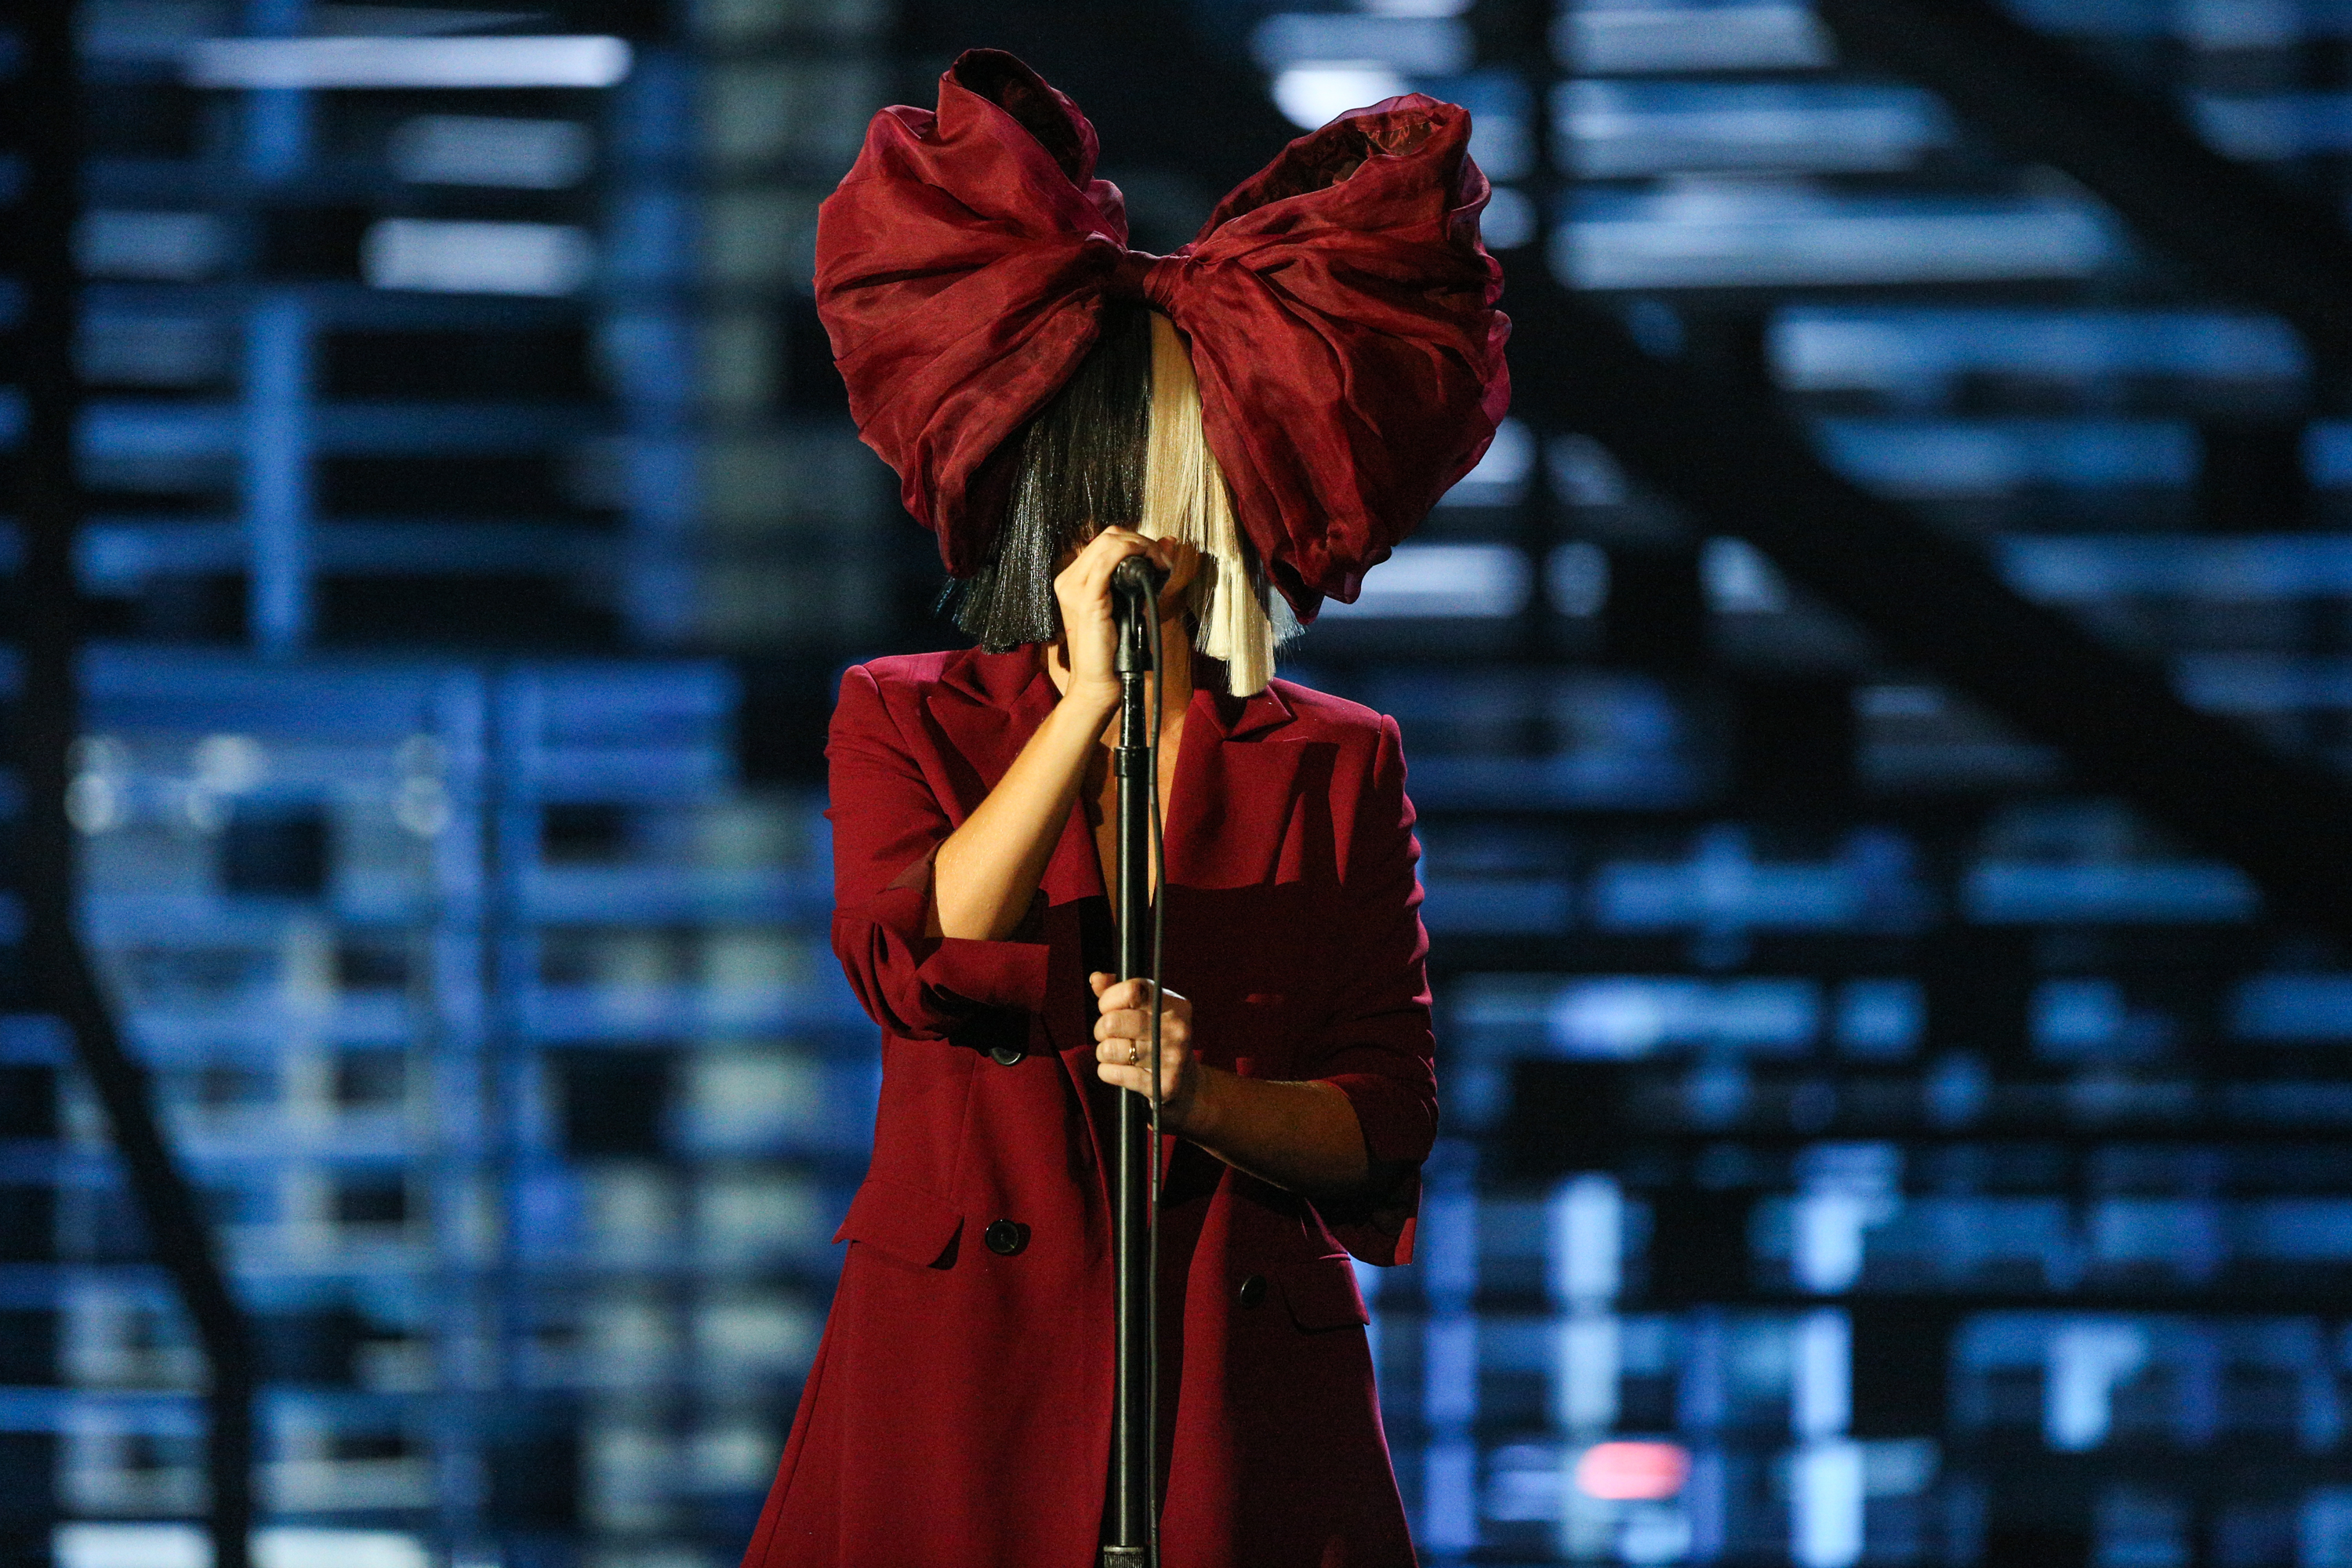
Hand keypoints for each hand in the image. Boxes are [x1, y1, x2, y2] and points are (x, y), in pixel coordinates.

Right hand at [1051, 529, 1197, 706]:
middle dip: (1141, 540)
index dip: (1135, 541)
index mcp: (1074, 579)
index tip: (1158, 557)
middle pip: (1107, 536)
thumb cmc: (1112, 648)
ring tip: (1160, 563)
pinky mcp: (1086, 599)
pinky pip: (1106, 561)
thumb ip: (1140, 575)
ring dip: (1141, 545)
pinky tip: (1149, 563)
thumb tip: (1168, 544)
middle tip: (1163, 559)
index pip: (1105, 541)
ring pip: (1108, 542)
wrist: (1097, 681)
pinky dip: (1131, 553)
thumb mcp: (1128, 604)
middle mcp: (1068, 579)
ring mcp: (1073, 588)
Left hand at [1091, 972, 1203, 1130]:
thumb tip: (1096, 979)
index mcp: (1175, 1005)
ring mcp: (1172, 1058)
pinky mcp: (1163, 1085)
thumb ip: (1119, 992)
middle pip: (1111, 1021)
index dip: (1108, 1000)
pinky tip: (1119, 1071)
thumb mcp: (1146, 1012)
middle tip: (1110, 1036)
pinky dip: (1107, 1072)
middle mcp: (1177, 1029)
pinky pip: (1112, 1073)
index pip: (1130, 990)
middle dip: (1101, 1030)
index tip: (1108, 1009)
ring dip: (1104, 1053)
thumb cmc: (1158, 1041)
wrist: (1186, 1086)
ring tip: (1117, 1054)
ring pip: (1108, 1049)